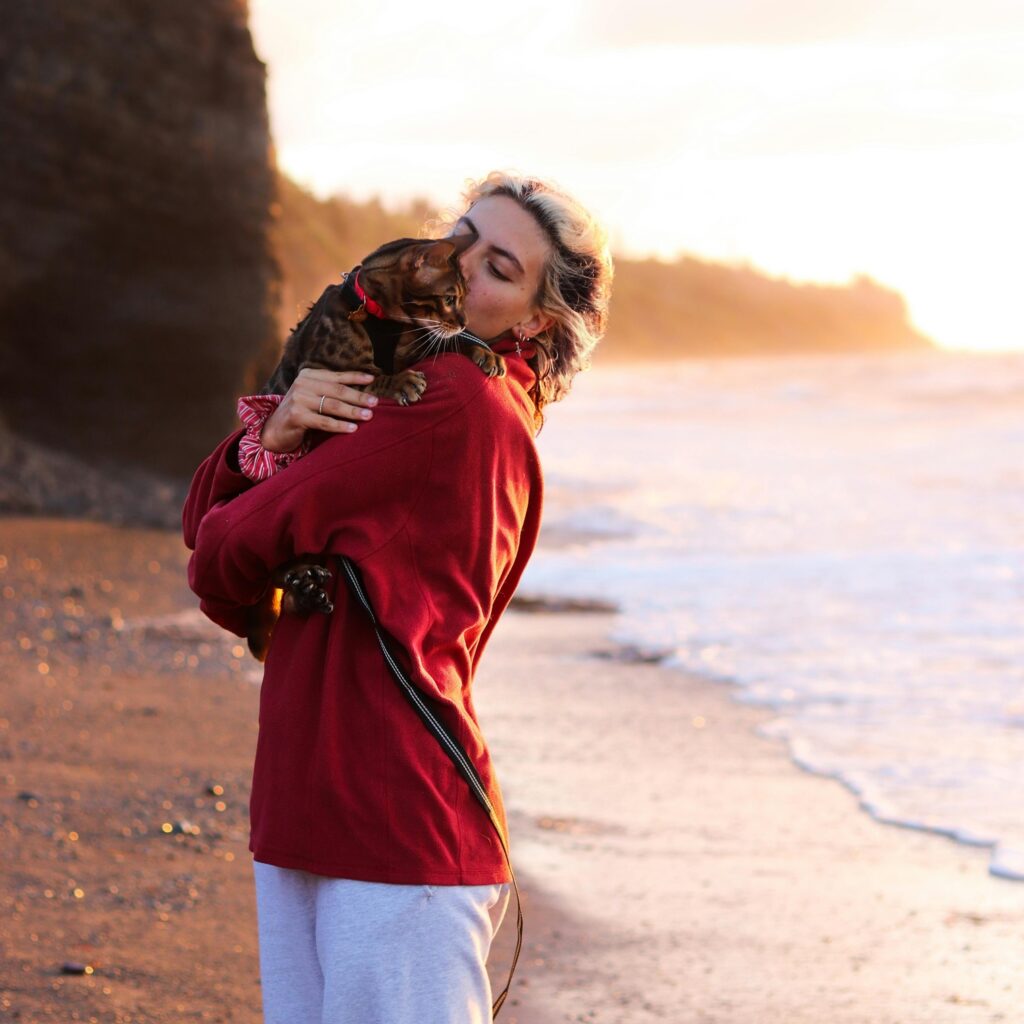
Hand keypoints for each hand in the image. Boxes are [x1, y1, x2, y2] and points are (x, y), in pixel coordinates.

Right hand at [261, 368, 378, 452]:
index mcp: (308, 375)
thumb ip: (330, 391)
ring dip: (353, 411)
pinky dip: (340, 425)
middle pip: (337, 390)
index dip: (355, 377)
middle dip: (358, 397)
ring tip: (368, 416)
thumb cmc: (301, 412)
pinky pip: (324, 421)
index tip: (372, 380)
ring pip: (332, 405)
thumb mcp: (313, 396)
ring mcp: (298, 399)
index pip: (337, 376)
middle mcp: (302, 384)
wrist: (275, 429)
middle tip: (375, 403)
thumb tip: (363, 393)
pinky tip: (353, 429)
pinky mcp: (296, 416)